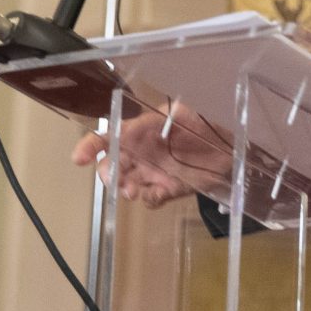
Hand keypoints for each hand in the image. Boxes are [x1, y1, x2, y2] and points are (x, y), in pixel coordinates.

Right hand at [70, 101, 222, 207]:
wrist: (232, 146)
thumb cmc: (206, 123)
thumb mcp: (187, 111)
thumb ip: (168, 114)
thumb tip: (151, 118)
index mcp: (140, 131)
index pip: (108, 137)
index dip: (90, 146)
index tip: (79, 158)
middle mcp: (141, 154)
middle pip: (111, 166)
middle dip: (108, 174)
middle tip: (117, 180)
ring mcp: (152, 173)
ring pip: (126, 185)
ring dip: (125, 189)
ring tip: (135, 190)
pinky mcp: (167, 189)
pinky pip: (150, 199)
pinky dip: (149, 199)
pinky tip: (158, 193)